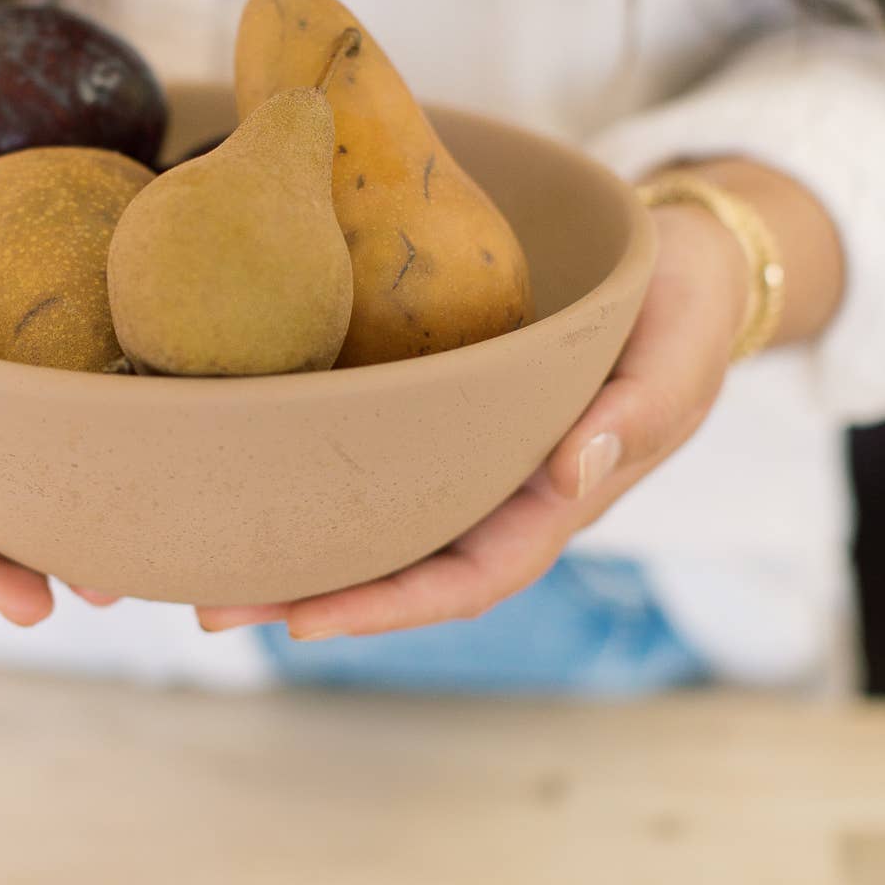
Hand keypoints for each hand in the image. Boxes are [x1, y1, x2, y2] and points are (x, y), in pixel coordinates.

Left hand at [196, 201, 751, 642]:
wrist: (682, 264)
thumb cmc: (683, 309)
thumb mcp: (678, 356)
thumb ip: (637, 413)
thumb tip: (573, 471)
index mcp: (560, 501)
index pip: (470, 579)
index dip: (389, 606)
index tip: (305, 620)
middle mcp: (505, 497)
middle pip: (402, 570)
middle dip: (310, 597)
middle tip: (209, 606)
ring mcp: (475, 464)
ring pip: (378, 527)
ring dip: (297, 552)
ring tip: (201, 565)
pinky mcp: (449, 418)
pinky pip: (378, 468)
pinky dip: (318, 486)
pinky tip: (250, 478)